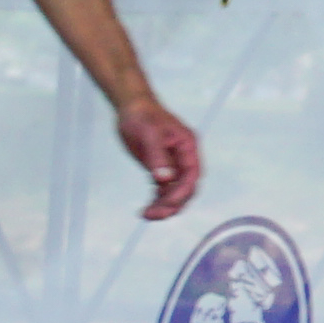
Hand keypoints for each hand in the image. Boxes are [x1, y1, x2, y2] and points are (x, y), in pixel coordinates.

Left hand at [111, 97, 202, 220]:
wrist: (132, 107)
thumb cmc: (142, 115)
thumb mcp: (149, 134)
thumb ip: (157, 156)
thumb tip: (165, 179)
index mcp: (188, 146)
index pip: (191, 175)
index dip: (181, 192)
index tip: (165, 203)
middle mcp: (184, 157)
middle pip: (186, 187)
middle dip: (172, 203)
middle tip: (152, 215)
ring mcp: (174, 163)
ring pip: (175, 191)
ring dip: (164, 205)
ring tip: (147, 215)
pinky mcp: (161, 168)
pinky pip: (164, 189)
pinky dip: (158, 200)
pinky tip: (147, 209)